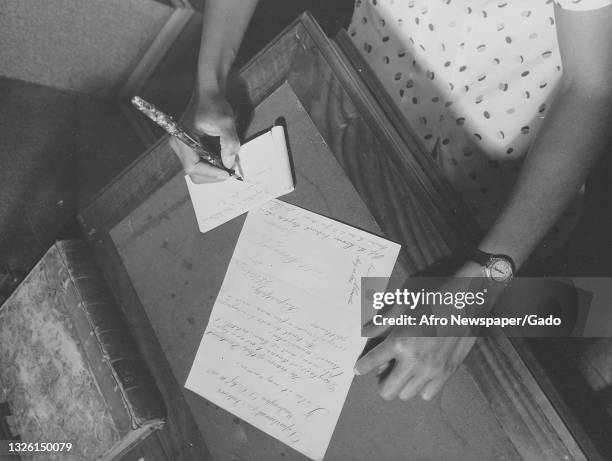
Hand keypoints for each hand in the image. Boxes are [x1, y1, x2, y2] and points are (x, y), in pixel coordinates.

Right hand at [169, 89, 239, 183]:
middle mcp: (178, 145)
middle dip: (212, 174)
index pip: (192, 167)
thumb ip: (229, 143)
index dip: (211, 173)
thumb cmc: (215, 104)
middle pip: (193, 172)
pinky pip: (199, 162)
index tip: (228, 173)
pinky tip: (222, 159)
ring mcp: (182, 147)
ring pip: (196, 170)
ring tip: (227, 165)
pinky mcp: (189, 146)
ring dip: (213, 170)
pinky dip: (211, 164)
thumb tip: (229, 164)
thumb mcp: (226, 123)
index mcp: (182, 140)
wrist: (209, 92)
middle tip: (230, 171)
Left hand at [354, 261, 491, 401]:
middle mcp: (414, 361)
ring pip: (406, 395)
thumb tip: (366, 332)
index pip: (371, 363)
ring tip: (404, 369)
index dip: (360, 367)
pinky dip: (421, 387)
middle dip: (381, 381)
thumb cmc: (432, 296)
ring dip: (401, 384)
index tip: (358, 368)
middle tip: (384, 368)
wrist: (467, 298)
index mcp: (399, 342)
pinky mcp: (448, 373)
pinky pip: (428, 394)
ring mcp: (432, 370)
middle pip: (387, 391)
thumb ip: (383, 321)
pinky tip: (421, 372)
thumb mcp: (402, 303)